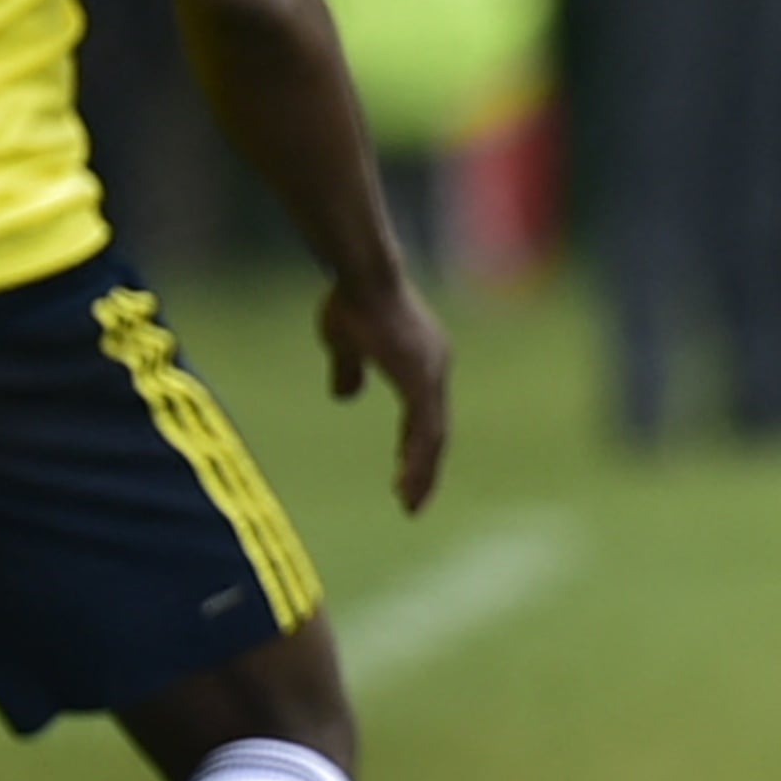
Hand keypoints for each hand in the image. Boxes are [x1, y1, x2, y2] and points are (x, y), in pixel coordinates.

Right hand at [322, 268, 451, 510]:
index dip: (417, 447)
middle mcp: (435, 367)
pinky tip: (406, 482)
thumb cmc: (352, 300)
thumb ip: (350, 370)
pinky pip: (424, 429)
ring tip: (411, 504)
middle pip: (436, 431)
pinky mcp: (421, 378)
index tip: (407, 476)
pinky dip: (417, 459)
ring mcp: (432, 373)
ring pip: (434, 436)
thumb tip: (345, 397)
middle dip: (425, 469)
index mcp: (422, 361)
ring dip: (422, 472)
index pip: (426, 416)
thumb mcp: (344, 343)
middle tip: (413, 503)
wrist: (362, 276)